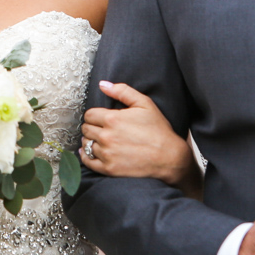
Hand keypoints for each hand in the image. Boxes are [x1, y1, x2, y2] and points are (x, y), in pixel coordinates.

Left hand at [80, 81, 200, 194]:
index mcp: (112, 119)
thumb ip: (122, 91)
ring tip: (99, 140)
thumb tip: (103, 85)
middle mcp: (106, 136)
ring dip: (90, 141)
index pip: (89, 115)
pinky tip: (89, 152)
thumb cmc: (158, 130)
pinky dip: (85, 156)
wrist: (169, 158)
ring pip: (86, 144)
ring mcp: (107, 154)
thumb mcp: (145, 104)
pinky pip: (87, 161)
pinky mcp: (109, 169)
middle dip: (91, 127)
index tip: (100, 118)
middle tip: (100, 129)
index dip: (94, 115)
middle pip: (86, 129)